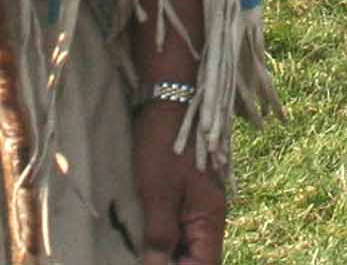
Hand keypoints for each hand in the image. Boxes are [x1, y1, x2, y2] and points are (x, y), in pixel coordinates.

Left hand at [132, 102, 226, 264]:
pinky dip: (160, 232)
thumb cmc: (164, 143)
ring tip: (136, 251)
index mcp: (209, 220)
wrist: (169, 98)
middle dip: (170, 261)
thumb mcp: (157, 191)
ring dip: (164, 249)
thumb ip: (160, 233)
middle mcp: (207, 216)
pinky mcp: (181, 190)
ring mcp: (195, 203)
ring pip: (184, 241)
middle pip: (194, 256)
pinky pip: (175, 223)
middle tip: (140, 257)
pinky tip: (140, 234)